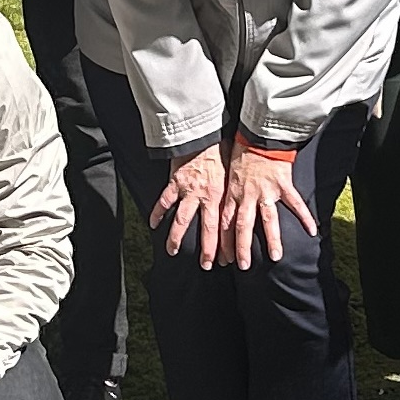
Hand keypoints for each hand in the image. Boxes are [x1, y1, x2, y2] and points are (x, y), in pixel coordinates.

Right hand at [149, 143, 226, 268]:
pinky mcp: (175, 182)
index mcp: (221, 195)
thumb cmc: (221, 148)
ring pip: (181, 220)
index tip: (229, 259)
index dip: (227, 244)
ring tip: (172, 251)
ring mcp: (188, 191)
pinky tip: (152, 224)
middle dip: (206, 249)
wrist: (203, 133)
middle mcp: (205, 196)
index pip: (225, 225)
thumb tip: (246, 200)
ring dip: (176, 237)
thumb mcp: (233, 170)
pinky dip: (157, 212)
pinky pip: (164, 201)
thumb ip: (235, 188)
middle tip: (205, 266)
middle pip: (206, 229)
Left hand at [219, 143, 316, 270]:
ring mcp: (266, 191)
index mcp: (233, 193)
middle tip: (243, 266)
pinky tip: (312, 230)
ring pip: (268, 220)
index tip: (224, 259)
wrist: (256, 134)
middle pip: (243, 226)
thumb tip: (218, 206)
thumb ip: (226, 192)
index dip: (224, 242)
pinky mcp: (283, 184)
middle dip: (242, 248)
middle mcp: (248, 196)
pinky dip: (305, 216)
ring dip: (271, 239)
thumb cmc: (239, 150)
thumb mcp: (226, 173)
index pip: (226, 223)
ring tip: (275, 257)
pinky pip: (295, 203)